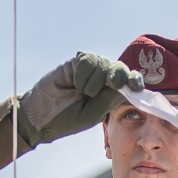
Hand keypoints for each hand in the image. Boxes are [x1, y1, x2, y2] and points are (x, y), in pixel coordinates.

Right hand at [0, 52, 143, 145]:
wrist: (42, 115)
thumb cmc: (69, 118)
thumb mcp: (93, 113)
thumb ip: (109, 99)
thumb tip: (127, 84)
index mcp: (111, 94)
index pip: (128, 83)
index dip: (134, 81)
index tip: (135, 86)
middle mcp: (103, 80)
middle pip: (119, 68)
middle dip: (118, 74)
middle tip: (112, 82)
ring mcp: (90, 71)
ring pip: (103, 64)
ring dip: (94, 79)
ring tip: (82, 92)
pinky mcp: (76, 63)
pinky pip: (88, 59)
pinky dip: (83, 72)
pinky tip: (74, 83)